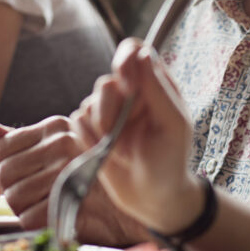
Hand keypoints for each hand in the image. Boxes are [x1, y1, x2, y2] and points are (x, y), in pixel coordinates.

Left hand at [0, 115, 86, 227]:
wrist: (119, 213)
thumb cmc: (78, 180)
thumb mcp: (46, 152)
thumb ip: (10, 141)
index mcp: (56, 127)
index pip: (1, 148)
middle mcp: (65, 142)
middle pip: (4, 174)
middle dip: (11, 194)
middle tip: (32, 198)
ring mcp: (70, 170)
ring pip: (15, 197)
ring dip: (24, 210)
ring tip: (46, 206)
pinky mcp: (72, 200)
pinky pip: (29, 218)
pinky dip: (36, 225)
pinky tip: (53, 219)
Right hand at [71, 39, 199, 234]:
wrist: (154, 199)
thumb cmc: (171, 160)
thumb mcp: (173, 124)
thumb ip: (157, 89)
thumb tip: (143, 53)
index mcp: (153, 84)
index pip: (132, 51)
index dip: (124, 60)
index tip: (127, 84)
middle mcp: (129, 93)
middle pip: (105, 83)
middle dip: (112, 112)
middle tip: (125, 136)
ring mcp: (109, 112)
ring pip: (88, 104)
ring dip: (102, 131)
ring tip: (123, 151)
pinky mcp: (91, 131)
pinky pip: (76, 122)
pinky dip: (89, 140)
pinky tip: (106, 155)